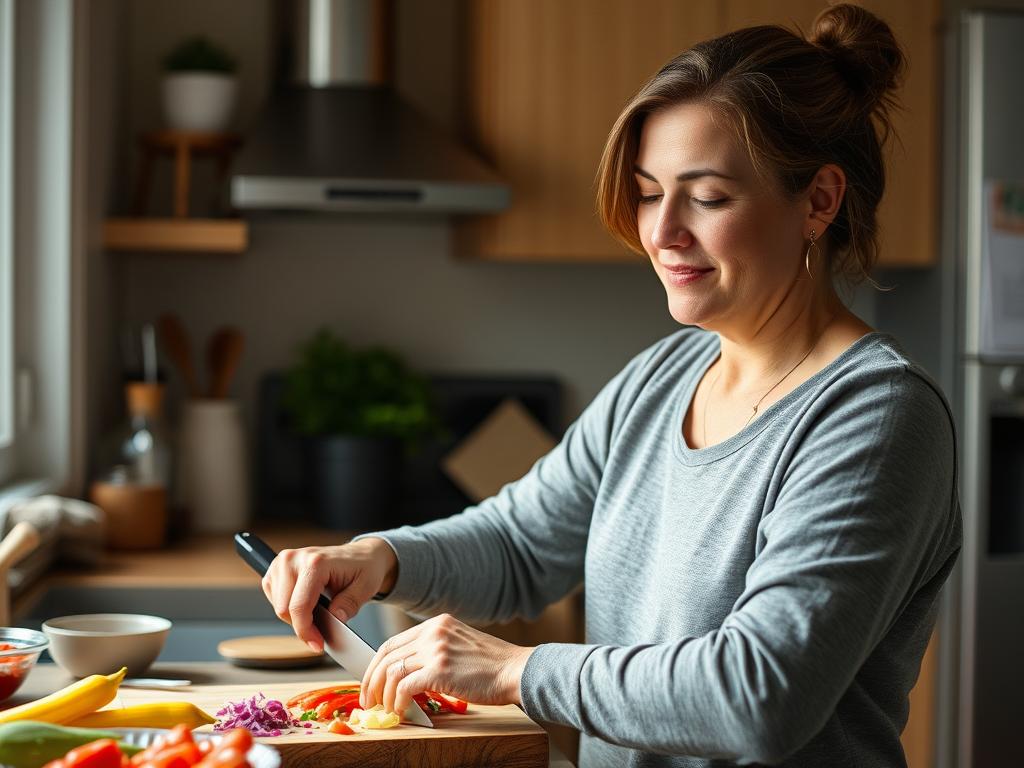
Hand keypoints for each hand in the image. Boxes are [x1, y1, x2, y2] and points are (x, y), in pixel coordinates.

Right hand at [261, 537, 397, 651]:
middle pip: (283, 609)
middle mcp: (294, 559)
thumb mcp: (366, 587)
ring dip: (294, 618)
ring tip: (316, 616)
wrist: (360, 555)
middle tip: (319, 636)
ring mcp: (283, 561)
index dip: (306, 631)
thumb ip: (350, 603)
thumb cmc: (363, 568)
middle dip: (301, 627)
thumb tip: (336, 618)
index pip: (299, 606)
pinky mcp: (277, 567)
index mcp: (316, 562)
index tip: (317, 645)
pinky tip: (304, 605)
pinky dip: (287, 608)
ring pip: (278, 606)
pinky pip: (274, 598)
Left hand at [359, 613, 534, 716]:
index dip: (376, 665)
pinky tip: (402, 710)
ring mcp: (436, 649)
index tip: (371, 683)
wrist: (517, 670)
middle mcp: (433, 632)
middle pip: (386, 654)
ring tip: (385, 709)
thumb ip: (435, 650)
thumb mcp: (460, 644)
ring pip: (392, 671)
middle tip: (368, 700)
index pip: (392, 642)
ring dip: (384, 694)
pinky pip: (405, 686)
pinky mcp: (440, 670)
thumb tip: (407, 673)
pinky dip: (398, 701)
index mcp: (436, 623)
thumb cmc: (493, 665)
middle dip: (372, 680)